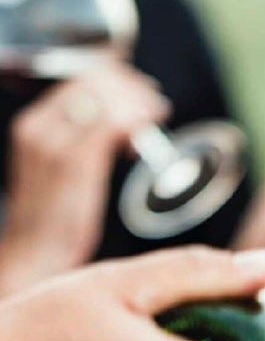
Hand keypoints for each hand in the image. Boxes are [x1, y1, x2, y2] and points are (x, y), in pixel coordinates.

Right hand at [0, 63, 170, 295]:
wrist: (33, 261)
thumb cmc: (54, 228)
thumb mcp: (64, 177)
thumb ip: (86, 147)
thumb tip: (123, 131)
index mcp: (33, 127)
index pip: (76, 81)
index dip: (114, 79)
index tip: (140, 90)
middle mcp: (39, 128)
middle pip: (91, 82)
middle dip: (130, 86)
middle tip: (155, 103)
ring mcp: (56, 145)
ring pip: (104, 97)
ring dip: (137, 100)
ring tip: (156, 115)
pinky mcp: (76, 164)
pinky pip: (112, 123)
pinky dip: (137, 118)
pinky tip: (150, 128)